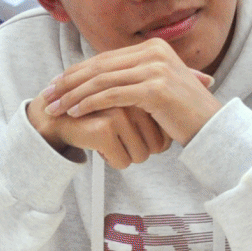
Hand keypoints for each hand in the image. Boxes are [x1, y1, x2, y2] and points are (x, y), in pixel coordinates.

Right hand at [31, 102, 172, 169]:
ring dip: (124, 155)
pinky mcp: (105, 128)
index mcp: (144, 89)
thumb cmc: (98, 113)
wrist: (57, 118)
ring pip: (141, 156)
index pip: (167, 133)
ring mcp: (120, 112)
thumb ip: (161, 102)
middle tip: (118, 137)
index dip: (152, 142)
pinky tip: (97, 145)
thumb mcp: (132, 104)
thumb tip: (194, 98)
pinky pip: (123, 162)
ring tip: (107, 139)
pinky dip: (110, 160)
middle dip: (138, 149)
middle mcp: (136, 98)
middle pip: (158, 147)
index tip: (133, 134)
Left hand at [41, 39, 221, 145]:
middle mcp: (154, 52)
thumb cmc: (181, 113)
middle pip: (99, 67)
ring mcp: (155, 69)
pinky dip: (90, 104)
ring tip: (55, 108)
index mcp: (153, 48)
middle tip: (46, 96)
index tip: (54, 86)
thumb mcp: (155, 87)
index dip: (76, 72)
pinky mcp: (155, 89)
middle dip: (68, 83)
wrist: (211, 127)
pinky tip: (75, 113)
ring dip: (73, 95)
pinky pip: (112, 95)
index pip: (104, 59)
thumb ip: (132, 78)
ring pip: (102, 81)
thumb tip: (100, 79)